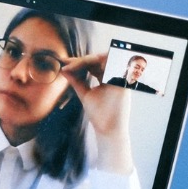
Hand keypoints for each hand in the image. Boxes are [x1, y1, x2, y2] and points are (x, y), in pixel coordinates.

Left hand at [61, 54, 133, 173]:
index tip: (64, 63)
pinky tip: (82, 65)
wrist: (107, 129)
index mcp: (108, 78)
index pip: (94, 64)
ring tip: (72, 65)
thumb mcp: (85, 94)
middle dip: (81, 59)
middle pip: (99, 59)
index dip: (79, 62)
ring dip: (87, 60)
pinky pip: (111, 65)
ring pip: (105, 59)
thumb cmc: (99, 114)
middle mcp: (115, 76)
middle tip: (66, 62)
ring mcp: (120, 77)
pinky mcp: (123, 81)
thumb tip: (64, 69)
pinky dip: (96, 63)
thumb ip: (77, 81)